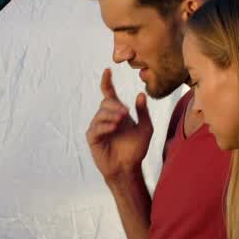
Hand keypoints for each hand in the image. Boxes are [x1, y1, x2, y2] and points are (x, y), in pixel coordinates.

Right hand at [86, 68, 152, 183]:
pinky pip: (95, 128)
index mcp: (117, 113)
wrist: (128, 167)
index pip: (109, 94)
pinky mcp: (93, 138)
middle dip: (115, 106)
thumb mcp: (145, 128)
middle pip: (106, 103)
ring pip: (100, 114)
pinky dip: (105, 126)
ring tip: (121, 121)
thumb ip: (143, 112)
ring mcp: (98, 128)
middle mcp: (105, 118)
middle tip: (126, 113)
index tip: (108, 70)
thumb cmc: (136, 149)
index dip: (107, 82)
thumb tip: (141, 94)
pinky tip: (114, 127)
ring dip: (111, 115)